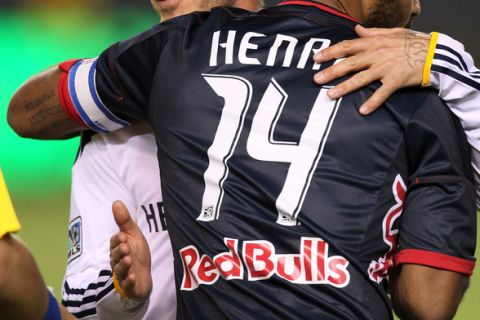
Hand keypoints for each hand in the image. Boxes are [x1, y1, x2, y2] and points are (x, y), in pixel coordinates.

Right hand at [110, 201, 151, 300]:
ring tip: (129, 260)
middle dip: (120, 252)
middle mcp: (118, 262)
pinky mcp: (129, 286)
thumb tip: (116, 202)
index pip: (114, 243)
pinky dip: (129, 282)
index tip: (123, 236)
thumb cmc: (137, 254)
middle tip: (126, 248)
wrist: (144, 277)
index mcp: (118, 249)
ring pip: (120, 270)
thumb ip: (124, 221)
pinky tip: (132, 277)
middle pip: (115, 256)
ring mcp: (123, 275)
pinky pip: (127, 285)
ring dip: (124, 265)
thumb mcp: (133, 235)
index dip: (117, 240)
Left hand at [313, 25, 430, 114]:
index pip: (348, 46)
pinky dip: (373, 102)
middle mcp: (377, 54)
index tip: (317, 58)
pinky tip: (362, 111)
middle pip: (350, 63)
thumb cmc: (414, 43)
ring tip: (330, 95)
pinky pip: (382, 93)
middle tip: (316, 79)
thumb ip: (373, 33)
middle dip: (331, 71)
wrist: (435, 53)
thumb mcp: (393, 33)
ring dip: (345, 87)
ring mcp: (386, 68)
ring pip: (361, 78)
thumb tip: (357, 30)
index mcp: (375, 42)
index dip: (331, 52)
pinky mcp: (396, 80)